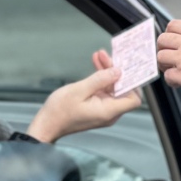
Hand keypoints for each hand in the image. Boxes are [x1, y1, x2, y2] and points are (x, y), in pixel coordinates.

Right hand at [25, 50, 141, 142]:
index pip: (133, 99)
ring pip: (113, 88)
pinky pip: (104, 90)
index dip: (133, 83)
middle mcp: (109, 112)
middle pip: (123, 90)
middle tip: (108, 56)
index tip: (126, 68)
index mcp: (108, 111)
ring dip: (107, 71)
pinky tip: (96, 64)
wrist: (46, 124)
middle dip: (117, 71)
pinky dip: (101, 78)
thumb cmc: (59, 112)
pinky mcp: (96, 107)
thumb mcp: (79, 90)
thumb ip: (100, 80)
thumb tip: (117, 72)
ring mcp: (103, 110)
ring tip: (99, 55)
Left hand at [157, 19, 180, 93]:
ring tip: (170, 69)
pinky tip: (178, 82)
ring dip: (164, 64)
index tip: (171, 40)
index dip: (169, 33)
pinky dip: (171, 80)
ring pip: (161, 57)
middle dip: (162, 48)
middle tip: (167, 55)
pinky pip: (168, 76)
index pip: (173, 25)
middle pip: (162, 39)